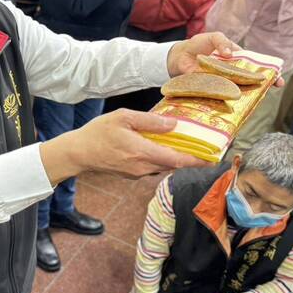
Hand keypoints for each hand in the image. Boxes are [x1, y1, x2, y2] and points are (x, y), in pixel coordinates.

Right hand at [39, 108, 208, 184]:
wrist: (78, 153)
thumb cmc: (98, 133)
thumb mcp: (123, 118)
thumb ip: (149, 121)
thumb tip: (173, 125)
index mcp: (142, 152)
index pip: (177, 160)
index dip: (197, 160)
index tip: (213, 159)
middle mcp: (142, 167)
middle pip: (173, 165)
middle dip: (189, 158)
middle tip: (203, 147)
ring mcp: (137, 173)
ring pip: (163, 166)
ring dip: (174, 158)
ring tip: (183, 144)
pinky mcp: (132, 174)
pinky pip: (152, 167)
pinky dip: (160, 158)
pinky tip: (160, 146)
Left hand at [167, 33, 284, 86]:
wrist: (179, 55)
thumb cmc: (199, 44)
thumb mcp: (213, 37)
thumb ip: (222, 42)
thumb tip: (229, 54)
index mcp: (236, 60)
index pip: (255, 67)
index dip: (269, 73)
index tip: (279, 79)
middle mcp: (232, 73)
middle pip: (250, 81)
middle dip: (263, 85)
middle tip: (275, 87)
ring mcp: (222, 82)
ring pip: (236, 89)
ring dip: (244, 94)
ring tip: (254, 97)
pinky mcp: (209, 88)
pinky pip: (218, 94)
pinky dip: (223, 97)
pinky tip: (230, 100)